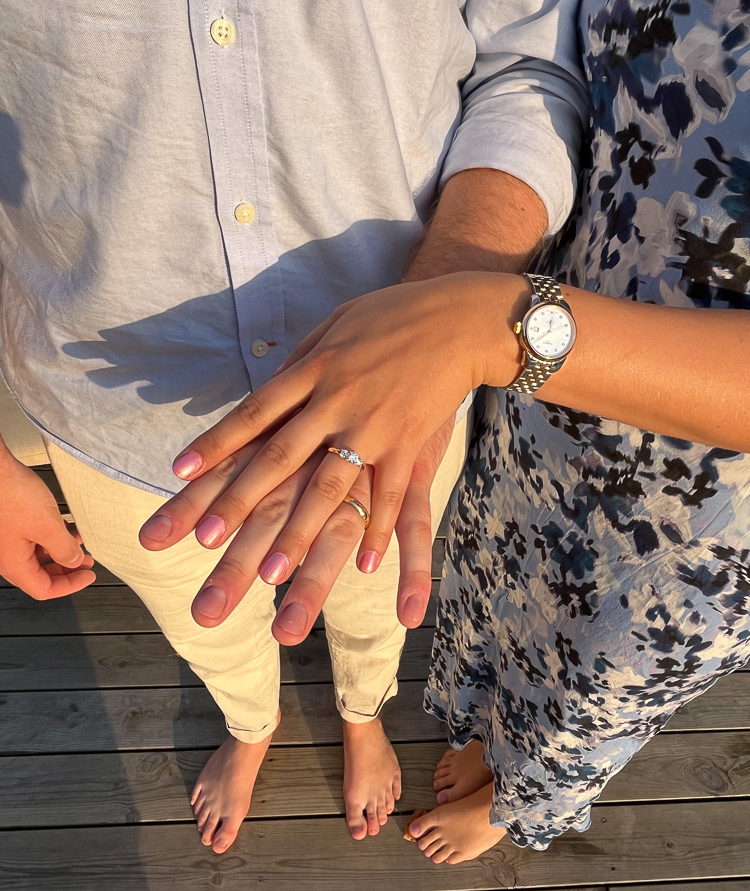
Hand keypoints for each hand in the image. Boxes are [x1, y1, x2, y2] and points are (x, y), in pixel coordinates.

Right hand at [0, 449, 94, 597]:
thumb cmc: (10, 493)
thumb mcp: (48, 526)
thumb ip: (64, 549)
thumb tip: (74, 562)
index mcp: (13, 563)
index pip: (44, 589)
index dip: (70, 585)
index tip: (88, 576)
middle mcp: (6, 556)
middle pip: (40, 575)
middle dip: (67, 569)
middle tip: (86, 561)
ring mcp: (6, 540)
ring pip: (37, 556)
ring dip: (60, 551)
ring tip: (79, 541)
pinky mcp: (8, 525)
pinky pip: (31, 539)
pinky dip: (49, 537)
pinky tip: (62, 526)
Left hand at [163, 272, 519, 579]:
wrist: (458, 317)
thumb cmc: (391, 317)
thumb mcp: (335, 325)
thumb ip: (302, 361)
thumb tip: (269, 385)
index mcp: (312, 370)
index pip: (252, 412)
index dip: (215, 443)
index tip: (179, 473)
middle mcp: (335, 400)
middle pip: (279, 457)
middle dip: (241, 501)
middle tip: (207, 541)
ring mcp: (373, 425)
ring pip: (328, 487)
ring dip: (299, 532)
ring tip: (271, 572)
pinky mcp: (410, 443)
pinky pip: (391, 495)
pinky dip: (378, 530)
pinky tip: (362, 566)